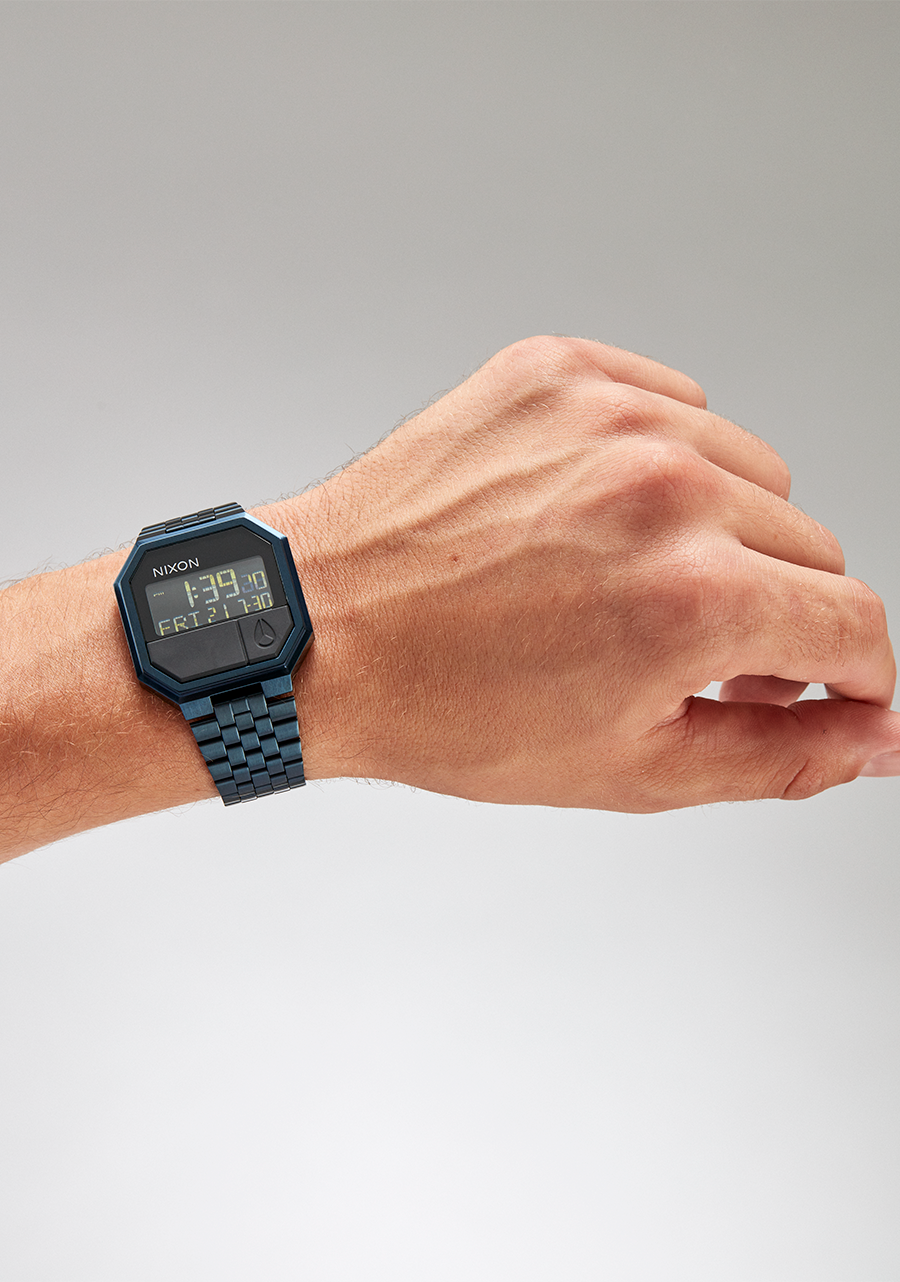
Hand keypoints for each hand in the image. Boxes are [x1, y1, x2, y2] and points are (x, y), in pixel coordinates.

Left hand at [286, 335, 899, 809]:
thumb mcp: (629, 768)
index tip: (837, 687)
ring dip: (719, 535)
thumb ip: (778, 754)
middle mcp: (664, 490)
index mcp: (692, 597)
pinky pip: (677, 405)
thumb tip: (873, 736)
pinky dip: (662, 463)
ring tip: (632, 583)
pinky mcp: (562, 372)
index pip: (854, 625)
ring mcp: (610, 417)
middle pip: (811, 550)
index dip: (858, 675)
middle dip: (776, 615)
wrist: (325, 630)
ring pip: (751, 474)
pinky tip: (597, 517)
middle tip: (701, 654)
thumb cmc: (448, 705)